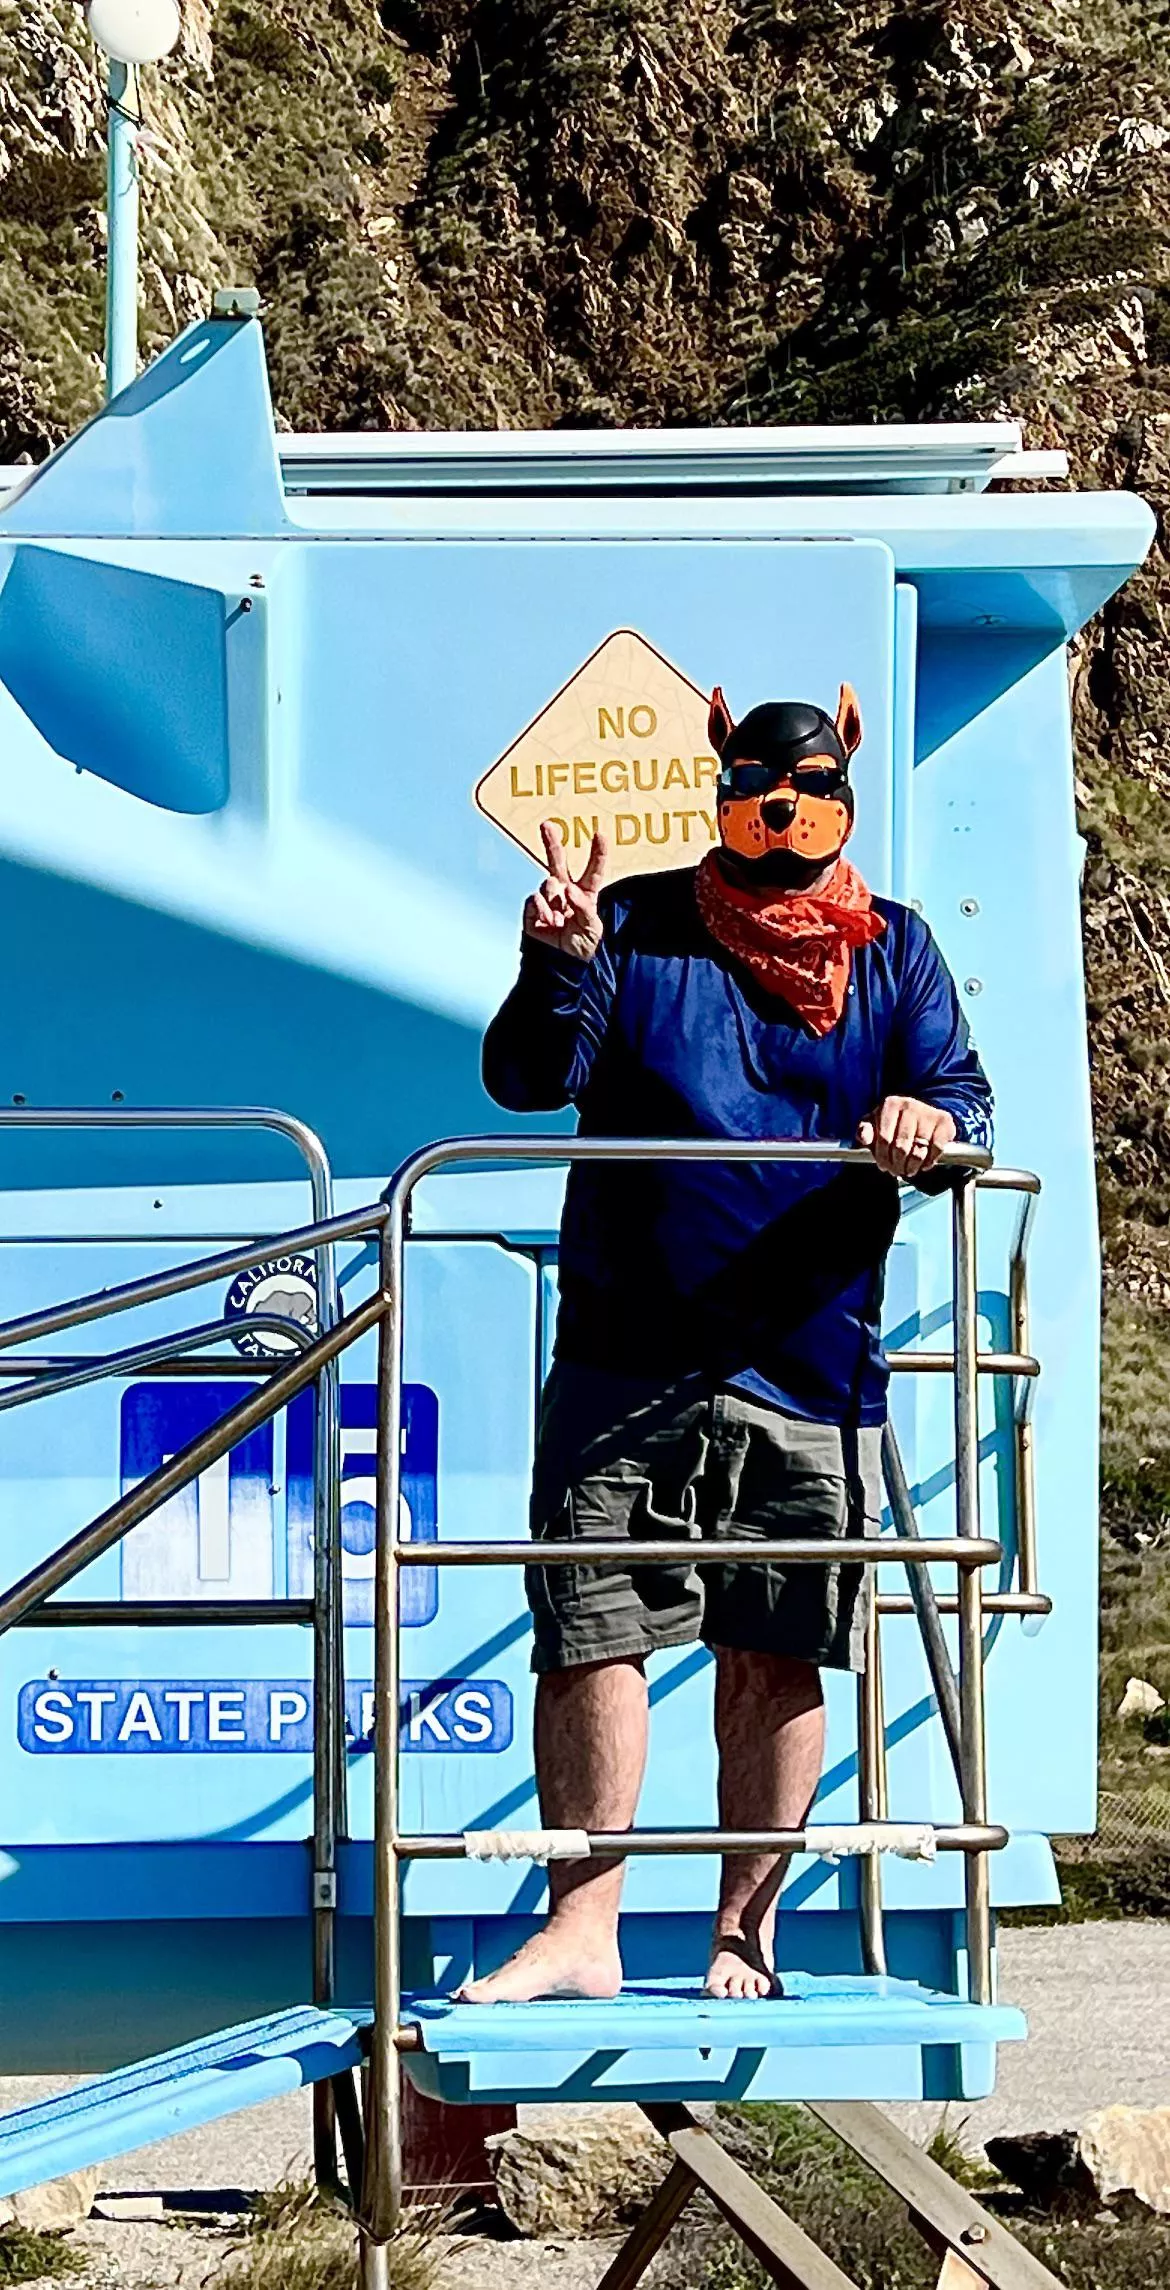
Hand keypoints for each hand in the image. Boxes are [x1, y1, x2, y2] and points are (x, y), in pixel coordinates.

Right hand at [522, 820, 608, 962]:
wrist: (562, 965)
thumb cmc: (583, 946)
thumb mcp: (592, 928)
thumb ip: (584, 906)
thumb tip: (568, 889)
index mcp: (586, 894)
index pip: (594, 870)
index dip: (598, 853)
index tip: (600, 834)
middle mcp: (566, 892)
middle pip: (559, 862)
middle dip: (552, 843)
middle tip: (546, 825)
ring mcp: (548, 900)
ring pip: (548, 884)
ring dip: (553, 898)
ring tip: (559, 919)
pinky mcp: (533, 910)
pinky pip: (535, 900)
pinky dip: (542, 910)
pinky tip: (549, 922)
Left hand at [857, 1097, 956, 1179]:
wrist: (923, 1113)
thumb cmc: (894, 1122)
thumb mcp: (875, 1123)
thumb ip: (865, 1131)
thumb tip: (863, 1138)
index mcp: (890, 1104)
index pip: (884, 1139)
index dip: (882, 1157)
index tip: (883, 1166)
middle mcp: (909, 1105)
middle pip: (901, 1147)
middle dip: (897, 1165)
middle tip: (896, 1172)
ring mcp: (928, 1113)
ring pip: (918, 1151)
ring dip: (911, 1167)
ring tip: (908, 1171)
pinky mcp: (944, 1123)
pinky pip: (936, 1150)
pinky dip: (929, 1162)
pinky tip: (923, 1165)